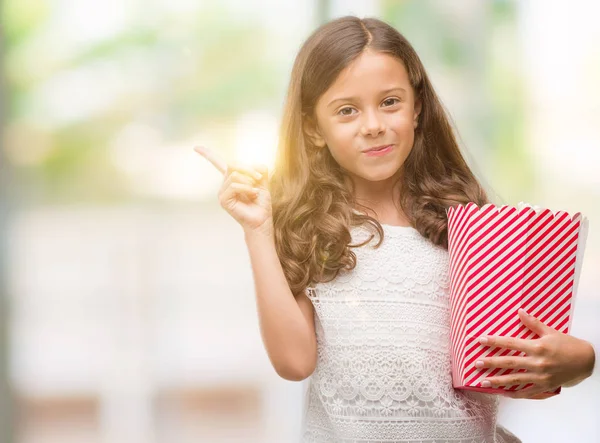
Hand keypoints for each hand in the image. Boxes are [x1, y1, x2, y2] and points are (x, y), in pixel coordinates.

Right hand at [194, 146, 272, 235]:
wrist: (262, 220)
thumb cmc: (261, 203)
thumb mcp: (263, 182)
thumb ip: (259, 170)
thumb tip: (255, 165)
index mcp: (232, 178)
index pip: (217, 163)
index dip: (207, 154)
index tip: (196, 147)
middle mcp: (225, 184)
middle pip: (232, 164)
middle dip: (248, 169)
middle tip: (259, 178)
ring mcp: (222, 192)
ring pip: (234, 174)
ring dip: (249, 181)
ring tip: (255, 191)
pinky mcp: (223, 200)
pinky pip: (234, 185)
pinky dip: (247, 188)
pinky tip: (253, 194)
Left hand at [476, 309, 594, 398]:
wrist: (587, 361)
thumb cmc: (567, 344)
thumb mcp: (550, 331)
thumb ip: (533, 323)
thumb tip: (519, 311)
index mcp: (537, 347)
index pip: (511, 343)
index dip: (495, 342)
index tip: (481, 340)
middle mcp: (537, 362)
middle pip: (509, 362)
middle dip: (491, 363)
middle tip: (476, 364)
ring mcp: (541, 376)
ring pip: (515, 379)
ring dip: (498, 381)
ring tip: (483, 382)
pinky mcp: (545, 386)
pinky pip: (527, 392)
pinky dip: (515, 393)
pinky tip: (503, 393)